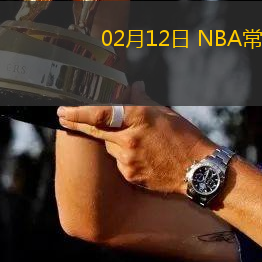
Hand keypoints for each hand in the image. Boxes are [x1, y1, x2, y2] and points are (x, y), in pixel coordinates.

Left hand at [56, 82, 217, 194]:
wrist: (199, 170)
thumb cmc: (186, 137)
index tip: (63, 109)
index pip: (101, 112)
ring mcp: (129, 159)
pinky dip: (125, 157)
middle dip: (76, 122)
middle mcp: (131, 138)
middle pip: (95, 129)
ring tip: (140, 143)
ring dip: (114, 142)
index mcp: (141, 117)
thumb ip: (144, 101)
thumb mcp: (166, 113)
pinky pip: (119, 163)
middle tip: (62, 116)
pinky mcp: (130, 174)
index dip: (78, 111)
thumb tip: (132, 87)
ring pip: (109, 147)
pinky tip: (145, 157)